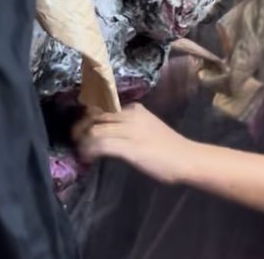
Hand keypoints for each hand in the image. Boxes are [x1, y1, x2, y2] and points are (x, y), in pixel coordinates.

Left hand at [72, 104, 195, 184]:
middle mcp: (132, 115)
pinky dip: (90, 150)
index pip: (103, 105)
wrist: (187, 158)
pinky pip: (101, 144)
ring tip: (82, 152)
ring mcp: (131, 130)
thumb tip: (105, 131)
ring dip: (82, 141)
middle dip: (80, 127)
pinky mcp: (130, 147)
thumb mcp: (147, 128)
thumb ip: (128, 126)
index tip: (80, 126)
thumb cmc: (169, 147)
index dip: (86, 114)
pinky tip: (89, 158)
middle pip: (95, 115)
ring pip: (95, 129)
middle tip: (76, 140)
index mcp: (136, 109)